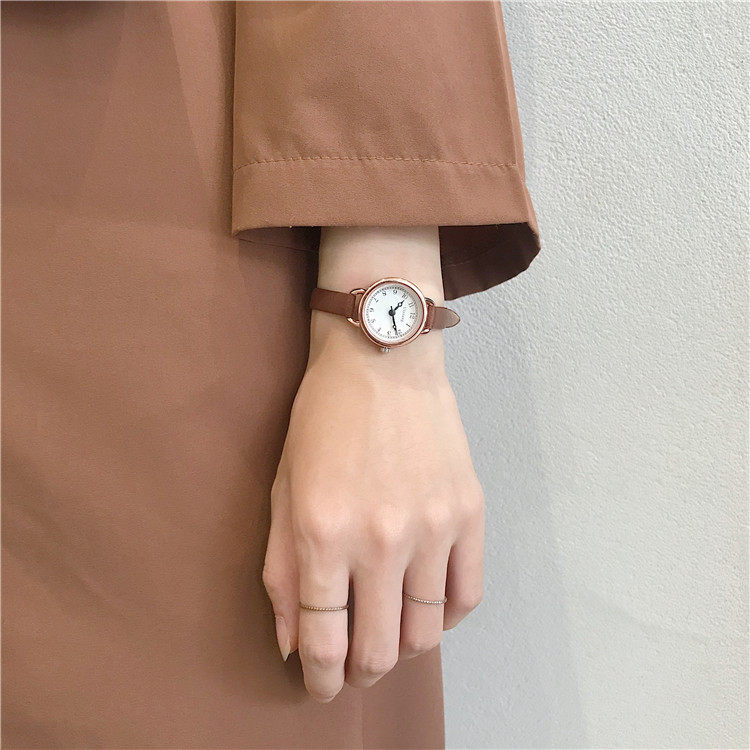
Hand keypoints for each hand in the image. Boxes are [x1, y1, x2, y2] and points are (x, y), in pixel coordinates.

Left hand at [263, 317, 483, 700]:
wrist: (383, 359)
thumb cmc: (323, 420)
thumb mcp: (283, 489)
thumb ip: (282, 571)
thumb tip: (293, 643)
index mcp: (323, 532)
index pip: (323, 641)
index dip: (320, 679)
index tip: (320, 685)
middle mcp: (381, 539)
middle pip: (378, 650)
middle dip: (360, 673)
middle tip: (352, 666)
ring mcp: (433, 527)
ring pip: (426, 634)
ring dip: (403, 651)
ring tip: (388, 634)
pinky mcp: (469, 512)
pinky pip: (467, 596)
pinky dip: (446, 617)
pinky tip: (425, 605)